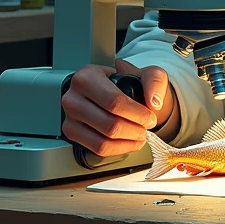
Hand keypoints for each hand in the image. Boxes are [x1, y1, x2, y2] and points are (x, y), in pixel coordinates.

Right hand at [61, 58, 176, 156]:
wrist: (118, 91)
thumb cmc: (129, 82)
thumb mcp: (147, 73)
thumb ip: (154, 81)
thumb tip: (153, 101)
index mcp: (88, 75)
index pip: (114, 101)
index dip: (137, 114)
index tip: (150, 117)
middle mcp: (74, 95)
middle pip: (109, 123)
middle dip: (135, 129)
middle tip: (146, 127)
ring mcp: (70, 115)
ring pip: (103, 140)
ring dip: (128, 142)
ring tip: (140, 136)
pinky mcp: (71, 131)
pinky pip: (97, 149)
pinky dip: (118, 149)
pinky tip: (129, 143)